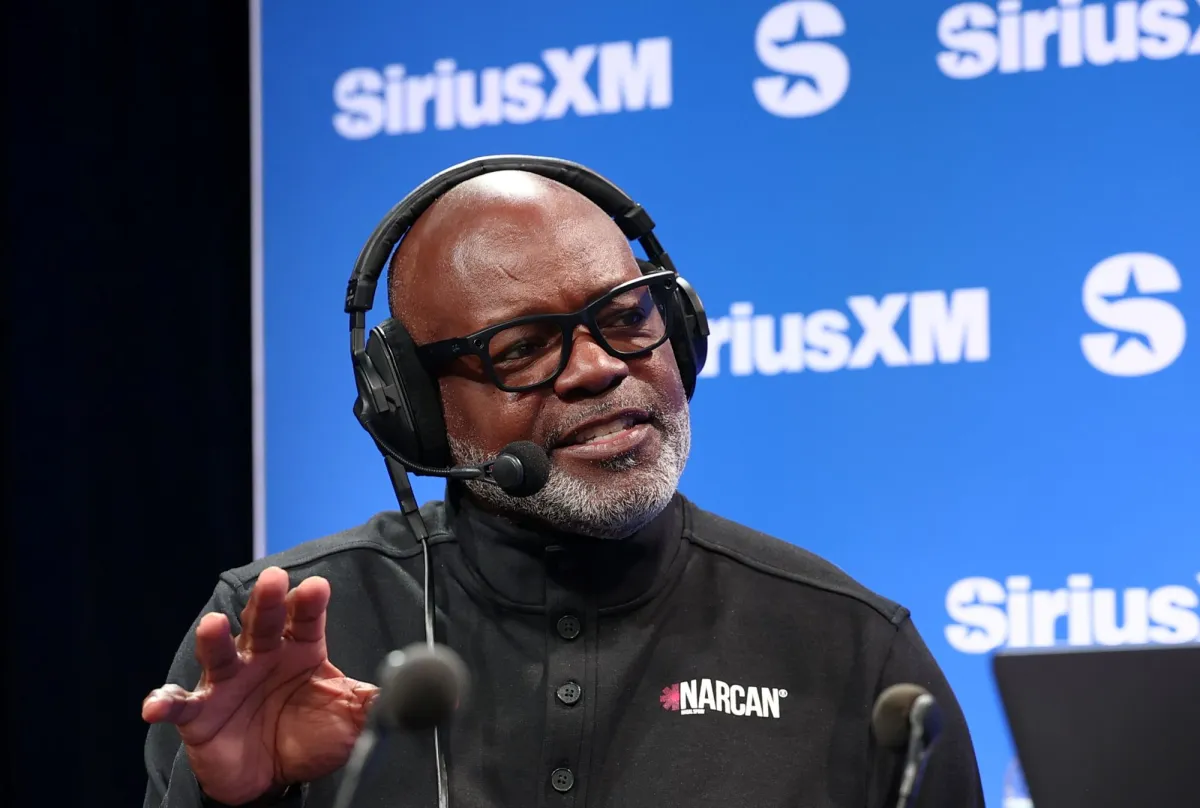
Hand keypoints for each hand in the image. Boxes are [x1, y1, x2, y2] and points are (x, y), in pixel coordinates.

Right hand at [142, 567, 378, 804]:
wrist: (274, 778)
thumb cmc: (311, 735)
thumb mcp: (351, 718)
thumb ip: (379, 700)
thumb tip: (420, 688)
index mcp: (300, 650)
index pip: (306, 619)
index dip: (310, 603)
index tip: (316, 587)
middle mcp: (262, 656)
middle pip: (264, 622)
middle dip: (268, 601)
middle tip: (274, 580)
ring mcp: (228, 682)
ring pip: (221, 653)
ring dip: (215, 639)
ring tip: (214, 625)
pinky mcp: (200, 714)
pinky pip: (181, 705)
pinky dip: (166, 702)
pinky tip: (155, 706)